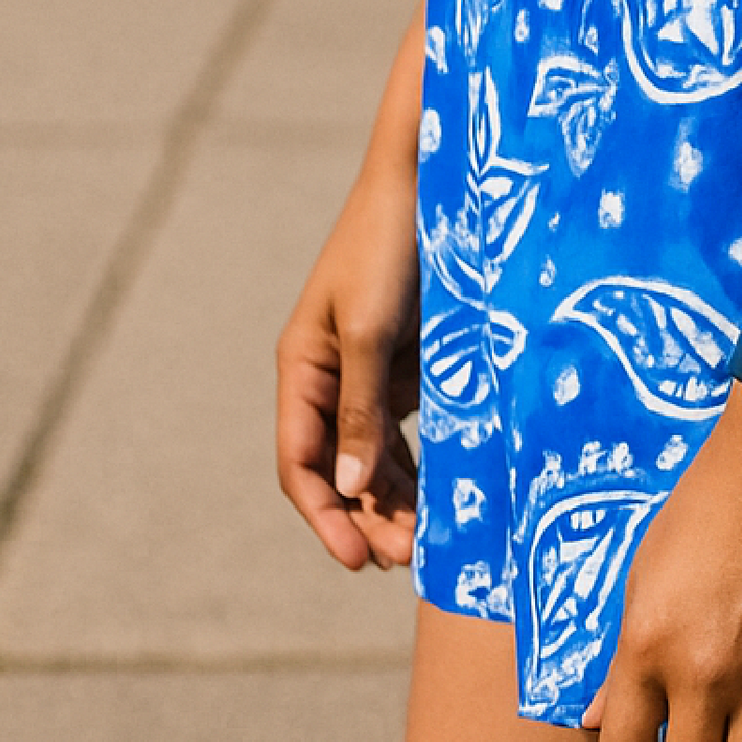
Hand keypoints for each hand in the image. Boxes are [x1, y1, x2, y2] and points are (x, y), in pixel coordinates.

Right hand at [276, 160, 420, 571]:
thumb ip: (361, 406)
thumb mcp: (370, 329)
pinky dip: (418, 466)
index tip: (355, 559)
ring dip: (394, 500)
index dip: (324, 515)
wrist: (430, 183)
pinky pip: (405, 431)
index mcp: (303, 369)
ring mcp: (370, 375)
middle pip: (339, 470)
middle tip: (406, 557)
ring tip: (425, 541)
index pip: (300, 463)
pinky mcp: (408, 368)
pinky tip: (440, 497)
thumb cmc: (387, 246)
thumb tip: (350, 486)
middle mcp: (330, 379)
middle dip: (366, 517)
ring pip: (373, 458)